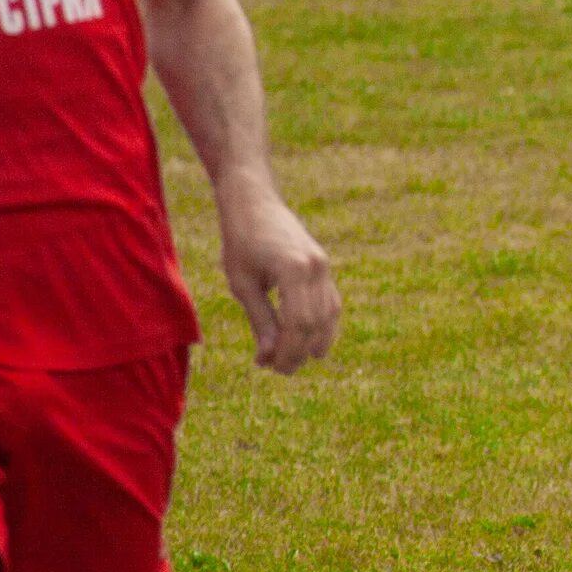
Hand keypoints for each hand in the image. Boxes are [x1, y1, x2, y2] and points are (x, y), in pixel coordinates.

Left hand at [220, 192, 340, 374]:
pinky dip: (321, 324)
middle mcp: (316, 267)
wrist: (254, 202)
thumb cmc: (241, 240)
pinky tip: (306, 339)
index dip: (288, 351)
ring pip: (329, 315)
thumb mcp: (243, 283)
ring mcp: (323, 265)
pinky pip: (330, 302)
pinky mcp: (323, 265)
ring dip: (313, 341)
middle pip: (317, 324)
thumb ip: (260, 319)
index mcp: (294, 269)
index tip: (271, 367)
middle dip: (299, 351)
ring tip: (292, 358)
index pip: (299, 323)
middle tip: (279, 369)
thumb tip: (269, 356)